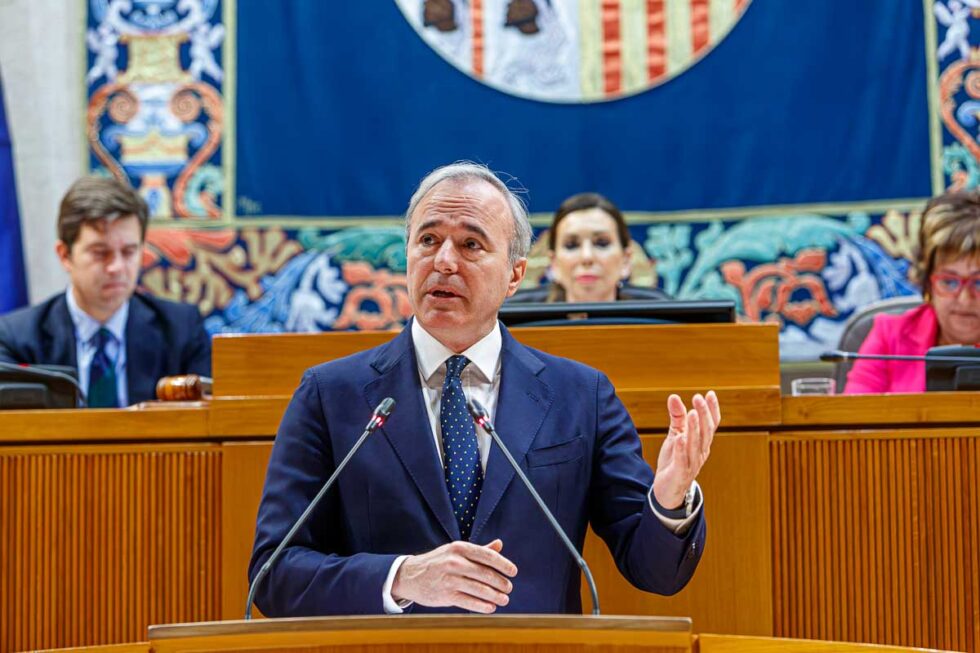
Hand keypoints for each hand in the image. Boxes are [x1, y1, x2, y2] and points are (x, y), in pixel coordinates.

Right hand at [391, 539, 517, 612]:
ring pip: (480, 589)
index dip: (503, 564)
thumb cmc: (438, 562)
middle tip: (509, 588)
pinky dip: (483, 606)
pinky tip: (491, 607)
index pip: (487, 555)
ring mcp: (450, 578)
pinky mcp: (446, 595)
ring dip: (495, 596)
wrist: (410, 575)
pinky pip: (469, 601)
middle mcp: (455, 562)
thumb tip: (499, 544)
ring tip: (504, 599)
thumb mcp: (455, 551)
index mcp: (459, 548)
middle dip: (501, 583)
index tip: (513, 572)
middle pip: (486, 573)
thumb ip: (478, 549)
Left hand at [652, 391, 719, 509]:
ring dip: (694, 429)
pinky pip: (682, 461)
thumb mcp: (675, 435)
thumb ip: (677, 417)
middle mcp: (701, 452)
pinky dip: (682, 450)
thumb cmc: (674, 460)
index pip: (711, 425)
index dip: (712, 410)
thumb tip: (674, 396)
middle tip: (698, 398)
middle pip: (706, 432)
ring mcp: (692, 464)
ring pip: (696, 445)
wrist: (668, 489)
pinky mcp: (680, 473)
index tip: (710, 394)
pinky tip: (679, 438)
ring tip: (692, 413)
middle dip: (703, 414)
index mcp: (702, 443)